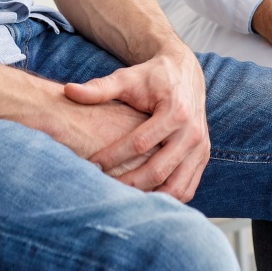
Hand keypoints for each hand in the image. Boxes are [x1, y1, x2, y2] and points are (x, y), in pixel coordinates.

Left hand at [62, 47, 208, 201]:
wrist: (184, 71)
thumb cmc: (152, 76)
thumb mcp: (127, 78)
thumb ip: (99, 88)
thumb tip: (68, 90)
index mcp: (175, 111)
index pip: (140, 143)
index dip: (113, 156)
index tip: (91, 164)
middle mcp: (192, 132)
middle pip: (157, 170)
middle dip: (127, 184)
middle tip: (102, 188)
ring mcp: (200, 147)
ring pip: (175, 187)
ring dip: (148, 199)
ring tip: (120, 199)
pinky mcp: (203, 156)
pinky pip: (187, 188)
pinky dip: (165, 198)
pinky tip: (143, 199)